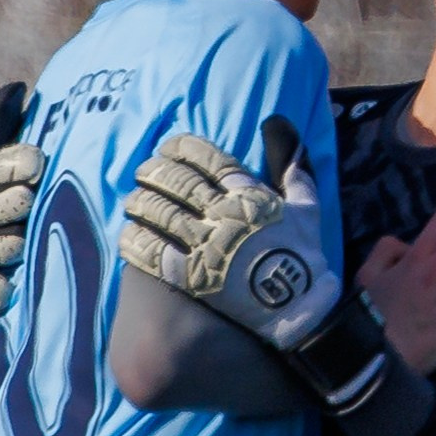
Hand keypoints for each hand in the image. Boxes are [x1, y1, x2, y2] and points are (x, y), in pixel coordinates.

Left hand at [122, 117, 341, 352]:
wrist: (298, 310)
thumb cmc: (303, 258)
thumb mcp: (307, 206)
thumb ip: (293, 167)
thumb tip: (278, 125)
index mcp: (249, 195)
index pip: (209, 159)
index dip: (183, 148)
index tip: (168, 147)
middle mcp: (223, 215)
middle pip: (178, 183)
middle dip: (155, 173)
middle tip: (143, 172)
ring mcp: (206, 245)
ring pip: (162, 214)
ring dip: (141, 203)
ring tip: (132, 201)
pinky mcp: (192, 276)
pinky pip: (155, 253)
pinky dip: (137, 242)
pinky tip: (128, 236)